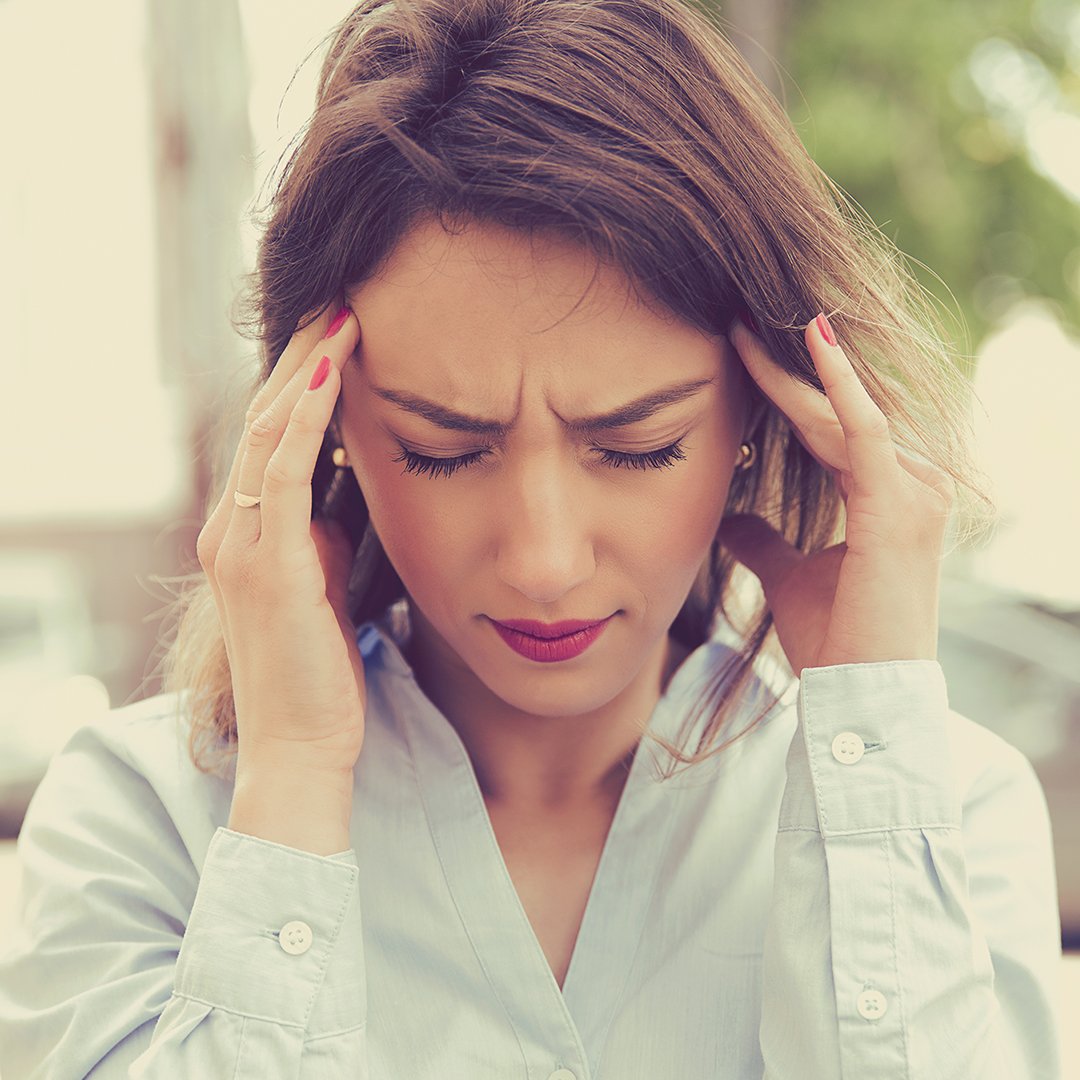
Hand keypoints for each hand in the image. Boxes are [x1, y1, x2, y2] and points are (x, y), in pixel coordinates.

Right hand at [196, 301, 366, 775]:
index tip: (342, 330)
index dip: (303, 378)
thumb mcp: (326, 586)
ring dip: (305, 368)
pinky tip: (332, 372)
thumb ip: (326, 534)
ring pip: (270, 431)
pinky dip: (307, 418)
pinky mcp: (267, 565)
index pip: (274, 435)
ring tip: (341, 313)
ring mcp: (241, 544)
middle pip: (266, 417)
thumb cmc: (322, 673)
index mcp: (248, 532)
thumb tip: (348, 490)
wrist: (303, 748)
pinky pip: (283, 473)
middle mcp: (231, 527)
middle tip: (341, 297)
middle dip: (302, 354)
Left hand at [718, 313, 954, 676]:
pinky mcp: (898, 504)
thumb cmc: (835, 642)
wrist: (861, 695)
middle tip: (734, 320)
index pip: (829, 428)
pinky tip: (812, 341)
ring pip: (842, 413)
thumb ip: (764, 542)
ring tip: (747, 324)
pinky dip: (839, 385)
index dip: (786, 390)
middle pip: (835, 412)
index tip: (739, 354)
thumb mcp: (790, 577)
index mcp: (886, 496)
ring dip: (796, 368)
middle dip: (784, 367)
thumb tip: (731, 518)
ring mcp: (913, 491)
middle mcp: (910, 484)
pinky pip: (866, 429)